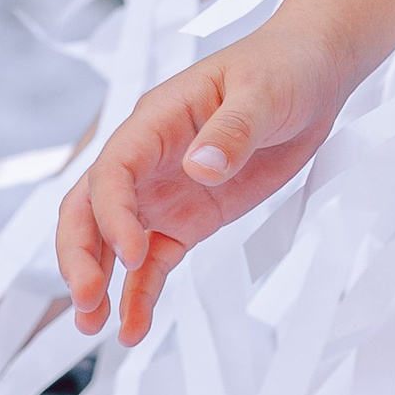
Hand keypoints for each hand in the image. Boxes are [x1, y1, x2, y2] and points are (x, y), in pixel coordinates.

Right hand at [54, 18, 355, 347]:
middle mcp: (148, 159)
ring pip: (110, 240)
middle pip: (89, 209)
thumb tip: (199, 168)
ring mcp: (163, 192)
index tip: (133, 252)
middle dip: (80, 255)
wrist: (314, 75)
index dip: (112, 214)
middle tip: (88, 301)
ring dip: (98, 280)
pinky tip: (133, 326)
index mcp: (156, 120)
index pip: (112, 170)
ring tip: (93, 324)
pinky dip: (140, 292)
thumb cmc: (282, 68)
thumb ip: (233, 130)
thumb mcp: (264, 93)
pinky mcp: (188, 218)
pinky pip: (153, 260)